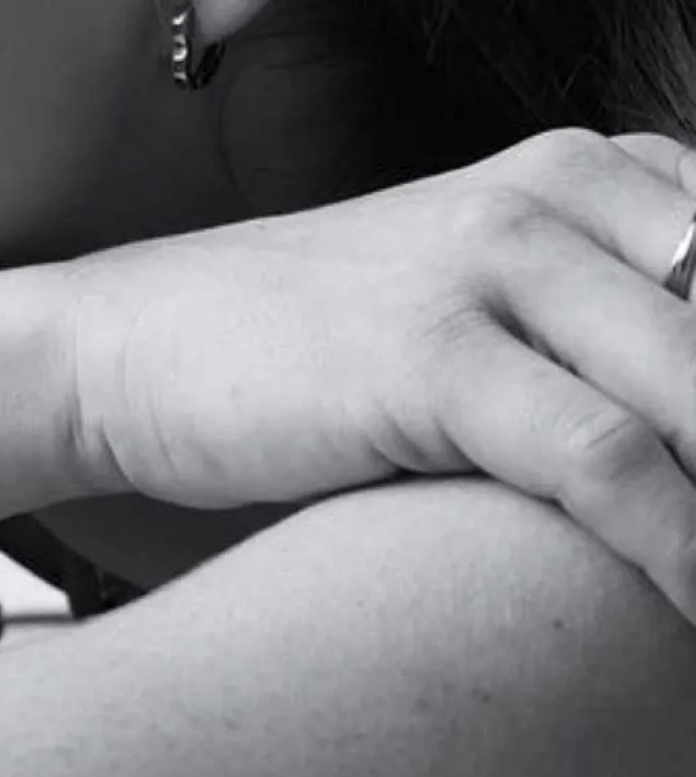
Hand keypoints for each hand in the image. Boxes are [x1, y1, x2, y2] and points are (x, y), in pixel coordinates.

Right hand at [69, 127, 695, 622]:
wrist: (136, 345)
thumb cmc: (313, 343)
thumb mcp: (478, 302)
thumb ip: (606, 326)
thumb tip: (693, 426)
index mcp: (581, 171)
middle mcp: (548, 193)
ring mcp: (482, 261)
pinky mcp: (422, 351)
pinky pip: (603, 459)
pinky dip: (677, 547)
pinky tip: (689, 604)